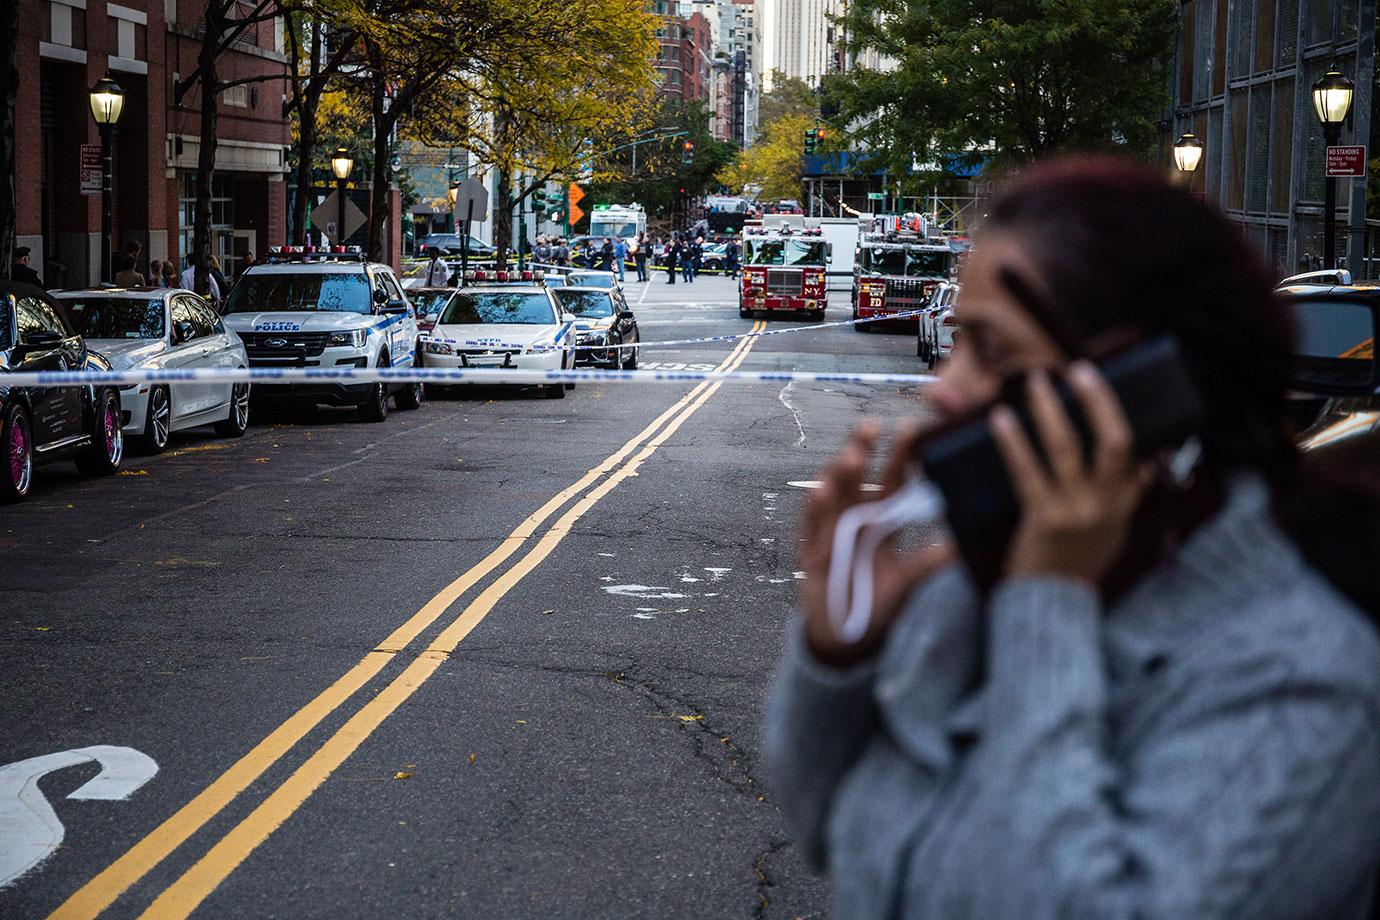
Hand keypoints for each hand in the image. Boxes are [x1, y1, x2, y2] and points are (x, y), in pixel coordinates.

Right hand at [798, 422, 954, 667]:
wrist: (844, 639)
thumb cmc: (876, 606)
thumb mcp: (905, 584)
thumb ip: (926, 564)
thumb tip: (958, 547)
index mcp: (880, 521)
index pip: (892, 481)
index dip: (900, 456)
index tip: (911, 427)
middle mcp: (853, 518)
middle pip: (858, 476)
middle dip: (862, 449)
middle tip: (871, 424)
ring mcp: (829, 531)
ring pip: (833, 493)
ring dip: (839, 473)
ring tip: (851, 455)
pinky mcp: (810, 550)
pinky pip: (811, 525)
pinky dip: (815, 508)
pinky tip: (821, 491)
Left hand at [991, 362, 1155, 584]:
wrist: (1053, 603)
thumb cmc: (1079, 563)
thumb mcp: (1116, 530)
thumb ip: (1129, 495)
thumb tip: (1147, 462)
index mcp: (1124, 504)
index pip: (1136, 449)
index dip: (1121, 412)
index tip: (1102, 381)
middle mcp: (1105, 504)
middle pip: (1111, 440)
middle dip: (1096, 400)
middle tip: (1078, 369)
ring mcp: (1075, 510)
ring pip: (1066, 448)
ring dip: (1050, 410)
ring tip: (1036, 382)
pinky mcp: (1042, 519)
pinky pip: (1027, 471)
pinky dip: (1014, 442)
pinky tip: (1000, 420)